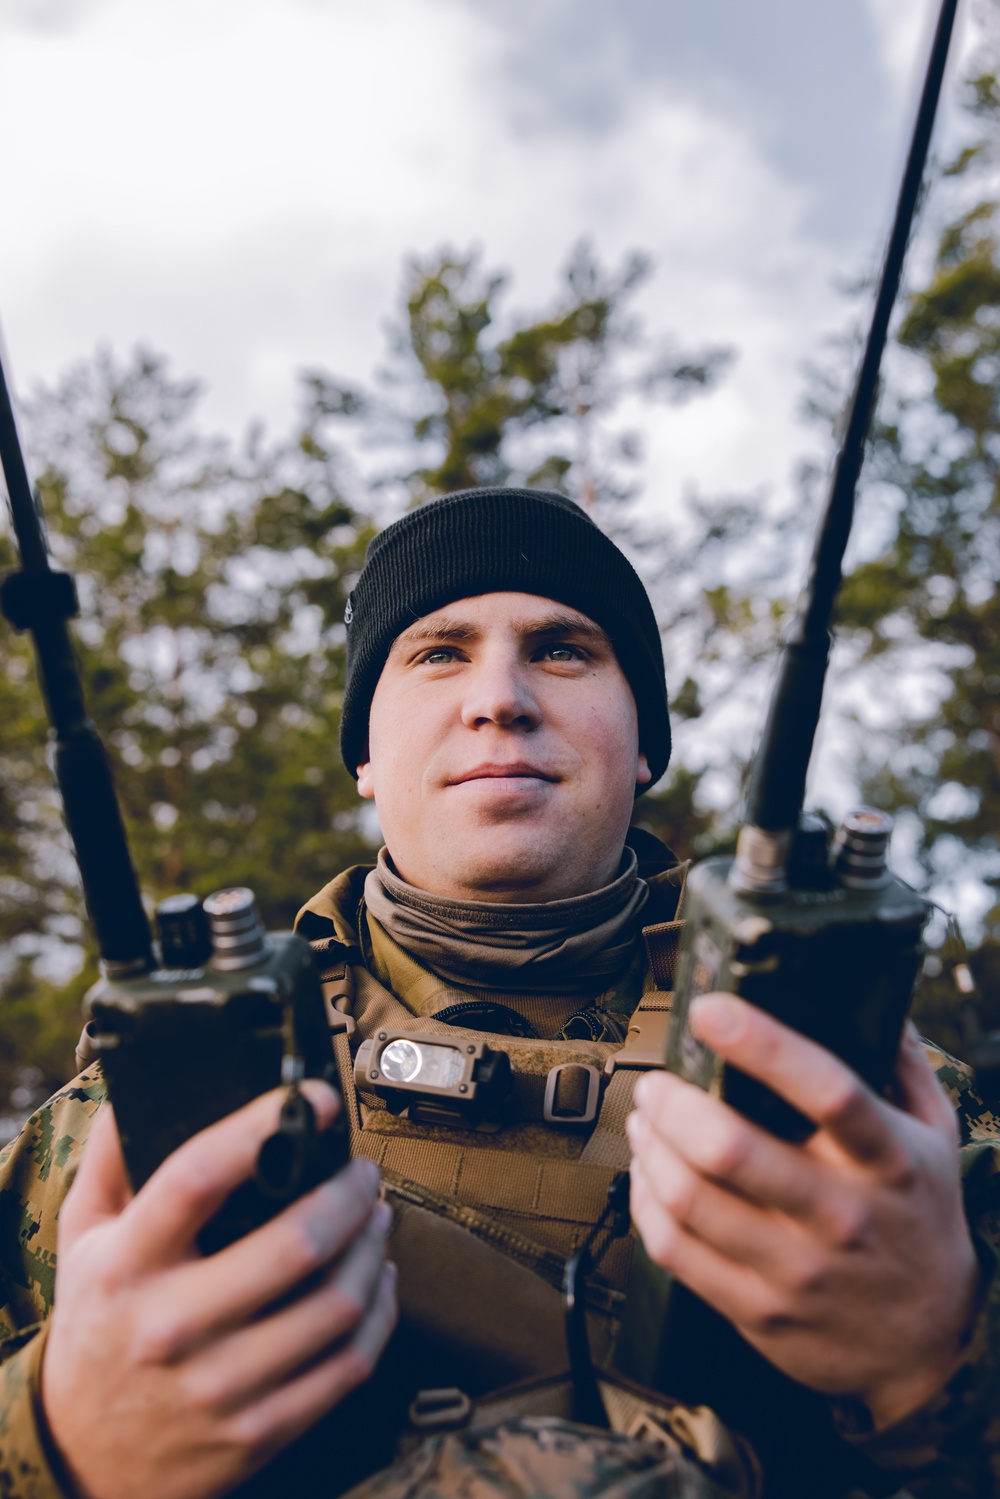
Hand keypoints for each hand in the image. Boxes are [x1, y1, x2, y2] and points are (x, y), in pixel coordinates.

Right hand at [43, 1082, 395, 1498]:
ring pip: (334, 1305)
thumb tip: (140, 1087)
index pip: (197, 1177)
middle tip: (363, 1171)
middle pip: (294, 1244)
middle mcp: (171, 1326)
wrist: (82, 1458)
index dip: (261, 1126)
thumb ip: (110, 1161)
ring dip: (374, 1248)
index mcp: (126, 1264)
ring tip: (377, 1216)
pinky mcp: (257, 1432)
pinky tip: (377, 1281)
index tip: (313, 1097)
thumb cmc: (95, 1326)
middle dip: (350, 1193)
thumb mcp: (82, 1240)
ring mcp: (218, 1386)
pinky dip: (378, 1312)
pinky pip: (347, 1366)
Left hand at [627, 996, 979, 1429]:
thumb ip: (903, 1062)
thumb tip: (872, 991)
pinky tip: (647, 1173)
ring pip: (690, 1198)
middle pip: (731, 1149)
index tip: (711, 1007)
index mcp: (887, 1159)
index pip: (827, 1090)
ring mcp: (797, 1269)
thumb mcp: (934, 1136)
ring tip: (645, 1117)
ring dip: (649, 1145)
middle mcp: (841, 1214)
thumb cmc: (918, 1218)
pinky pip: (675, 1250)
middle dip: (673, 1102)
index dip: (761, 1043)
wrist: (927, 1345)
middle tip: (658, 1080)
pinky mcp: (760, 1311)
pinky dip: (644, 1200)